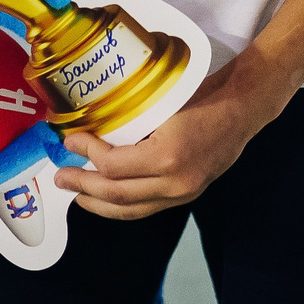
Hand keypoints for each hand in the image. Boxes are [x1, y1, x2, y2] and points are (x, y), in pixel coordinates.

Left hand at [54, 64, 274, 219]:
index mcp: (168, 155)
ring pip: (130, 210)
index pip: (114, 166)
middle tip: (60, 176)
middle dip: (83, 186)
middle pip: (117, 194)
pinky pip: (146, 208)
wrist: (244, 107)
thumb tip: (93, 120)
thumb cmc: (203, 94)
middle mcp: (175, 182)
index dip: (86, 153)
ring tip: (76, 194)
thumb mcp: (163, 100)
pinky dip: (121, 206)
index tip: (69, 139)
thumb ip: (131, 117)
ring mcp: (183, 193)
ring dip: (98, 204)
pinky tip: (106, 199)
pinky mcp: (186, 196)